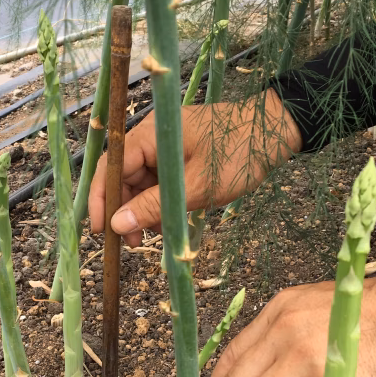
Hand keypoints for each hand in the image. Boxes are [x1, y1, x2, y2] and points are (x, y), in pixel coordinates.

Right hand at [88, 90, 301, 246]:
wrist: (274, 133)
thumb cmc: (237, 155)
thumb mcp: (194, 188)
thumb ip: (153, 207)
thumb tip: (117, 225)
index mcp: (150, 135)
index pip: (110, 168)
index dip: (101, 200)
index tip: (101, 231)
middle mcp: (152, 136)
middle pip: (122, 176)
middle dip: (125, 210)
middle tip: (133, 243)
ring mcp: (165, 145)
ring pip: (140, 181)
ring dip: (143, 209)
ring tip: (152, 236)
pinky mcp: (178, 153)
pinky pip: (158, 179)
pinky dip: (159, 201)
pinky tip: (167, 222)